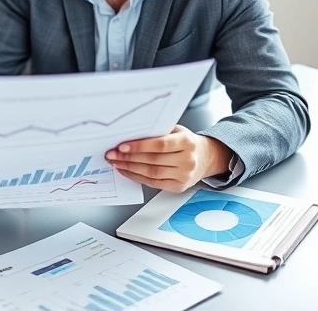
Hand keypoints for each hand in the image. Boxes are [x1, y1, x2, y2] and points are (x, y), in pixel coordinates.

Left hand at [105, 126, 232, 192]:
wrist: (205, 158)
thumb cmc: (186, 142)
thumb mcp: (176, 131)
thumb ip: (158, 131)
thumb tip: (130, 131)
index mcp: (187, 142)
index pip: (160, 145)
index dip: (139, 146)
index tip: (121, 146)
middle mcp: (188, 160)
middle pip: (153, 160)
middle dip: (128, 158)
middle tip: (112, 154)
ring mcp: (184, 175)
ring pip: (151, 173)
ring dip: (129, 168)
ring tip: (116, 162)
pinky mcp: (178, 187)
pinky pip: (153, 183)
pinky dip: (137, 177)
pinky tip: (126, 171)